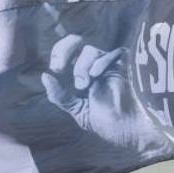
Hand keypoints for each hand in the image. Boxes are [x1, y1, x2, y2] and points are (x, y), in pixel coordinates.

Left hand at [40, 35, 173, 153]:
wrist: (128, 130)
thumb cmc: (106, 122)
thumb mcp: (77, 110)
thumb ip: (60, 95)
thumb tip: (44, 76)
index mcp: (81, 74)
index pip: (66, 53)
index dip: (58, 54)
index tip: (55, 70)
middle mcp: (94, 66)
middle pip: (75, 42)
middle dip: (63, 50)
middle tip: (59, 67)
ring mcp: (110, 64)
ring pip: (89, 50)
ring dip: (81, 67)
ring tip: (84, 86)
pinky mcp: (126, 65)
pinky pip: (112, 53)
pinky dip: (100, 62)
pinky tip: (96, 76)